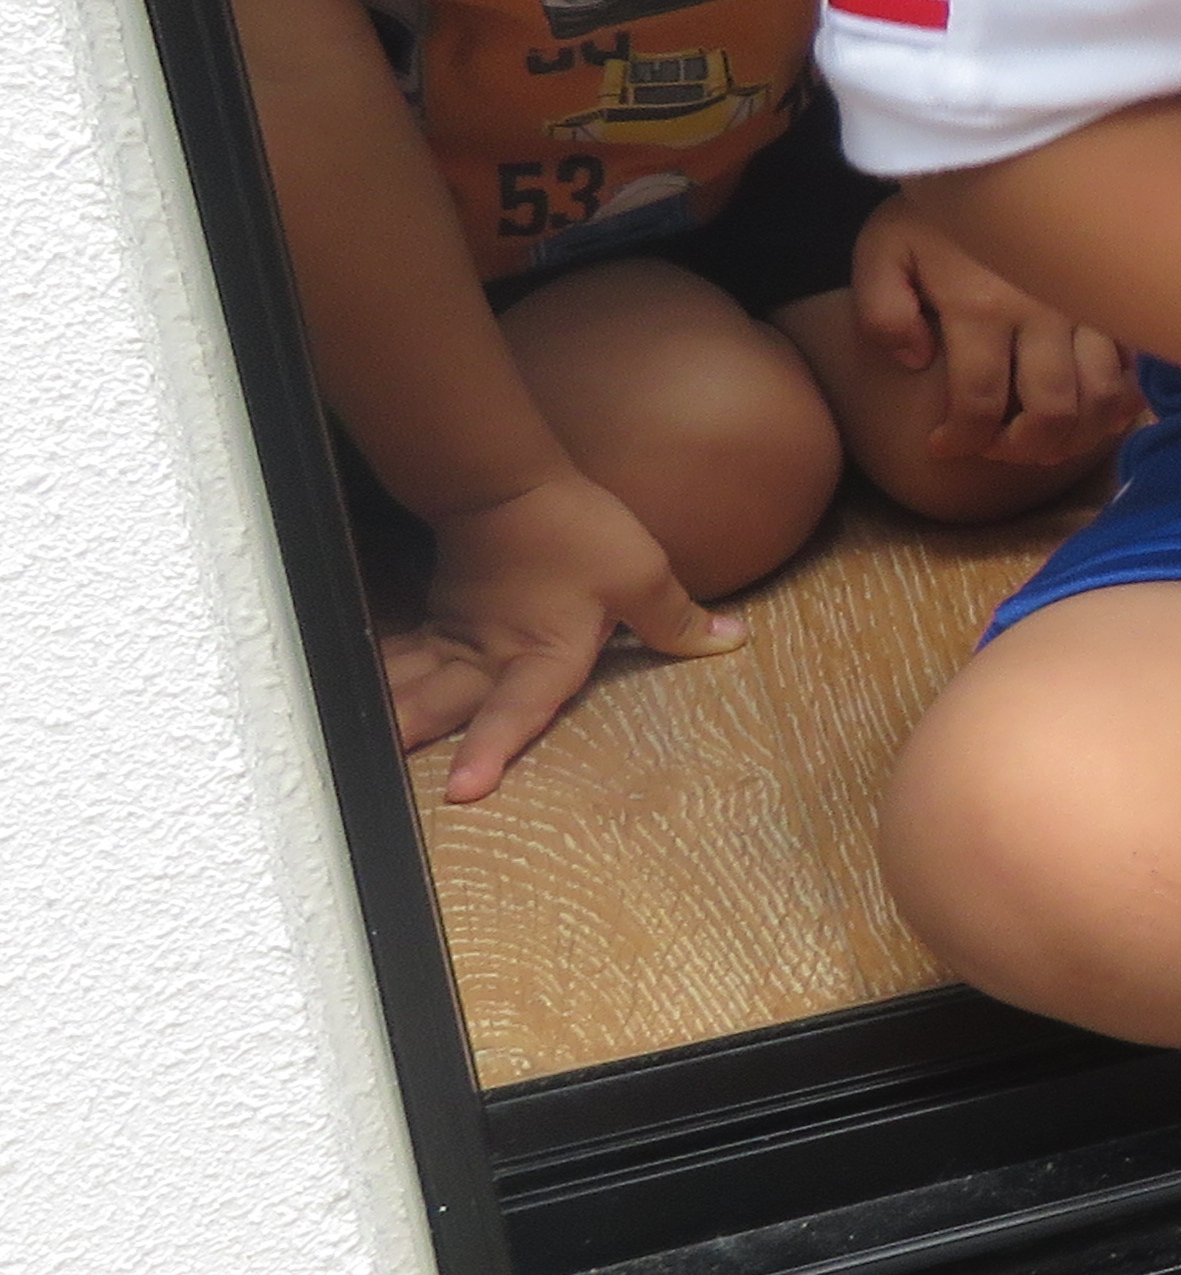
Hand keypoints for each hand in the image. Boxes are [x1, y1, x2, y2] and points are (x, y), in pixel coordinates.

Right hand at [391, 472, 739, 801]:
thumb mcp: (641, 576)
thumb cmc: (576, 532)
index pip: (517, 712)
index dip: (492, 751)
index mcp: (541, 655)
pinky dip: (383, 678)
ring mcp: (460, 637)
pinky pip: (406, 656)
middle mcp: (491, 655)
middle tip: (372, 773)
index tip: (462, 791)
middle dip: (408, 738)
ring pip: (413, 682)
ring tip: (354, 747)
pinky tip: (365, 696)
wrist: (507, 483)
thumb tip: (731, 641)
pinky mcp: (443, 618)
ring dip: (385, 712)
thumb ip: (678, 620)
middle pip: (442, 704)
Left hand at [852, 196, 1146, 466]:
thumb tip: (917, 361)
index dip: (963, 440)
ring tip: (1050, 442)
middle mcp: (1042, 314)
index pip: (979, 402)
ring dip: (1079, 434)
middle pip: (1053, 410)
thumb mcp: (881, 246)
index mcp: (979, 308)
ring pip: (1104, 394)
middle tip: (999, 450)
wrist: (1001, 140)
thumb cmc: (936, 201)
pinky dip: (1125, 398)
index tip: (944, 447)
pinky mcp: (1118, 295)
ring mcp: (1090, 305)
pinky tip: (1105, 411)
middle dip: (1024, 448)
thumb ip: (882, 310)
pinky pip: (1137, 362)